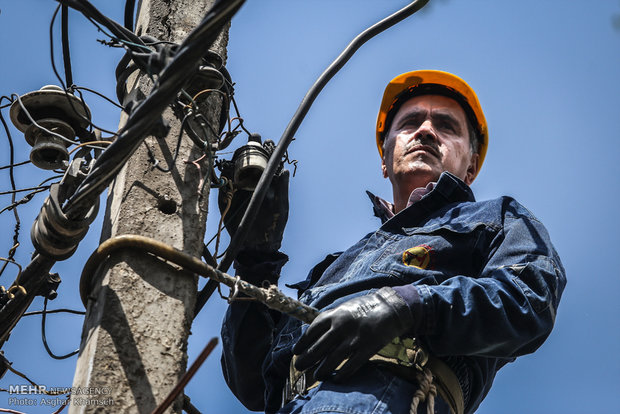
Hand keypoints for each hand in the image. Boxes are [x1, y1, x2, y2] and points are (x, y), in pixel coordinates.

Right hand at [218, 140, 288, 252]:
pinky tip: (226, 169)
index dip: (264, 149)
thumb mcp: (281, 206)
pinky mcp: (225, 200)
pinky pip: (222, 185)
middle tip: (252, 139)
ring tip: (240, 152)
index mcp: (265, 183)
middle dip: (249, 149)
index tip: (265, 140)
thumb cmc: (274, 226)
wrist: (258, 245)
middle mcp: (250, 184)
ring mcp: (237, 191)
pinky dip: (222, 176)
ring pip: (233, 170)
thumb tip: (285, 170)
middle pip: (247, 161)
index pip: (264, 161)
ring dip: (235, 160)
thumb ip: (282, 189)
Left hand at [292, 287, 413, 380]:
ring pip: (333, 359)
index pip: (312, 331)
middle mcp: (342, 326)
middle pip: (319, 347)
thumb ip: (329, 320)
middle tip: (299, 367)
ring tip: (316, 375)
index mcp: (335, 314)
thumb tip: (313, 335)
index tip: (296, 351)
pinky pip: (351, 365)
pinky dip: (342, 374)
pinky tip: (336, 379)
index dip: (303, 343)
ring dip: (322, 370)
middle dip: (307, 359)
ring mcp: (355, 338)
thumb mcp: (344, 309)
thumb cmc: (364, 308)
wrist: (390, 307)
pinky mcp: (368, 347)